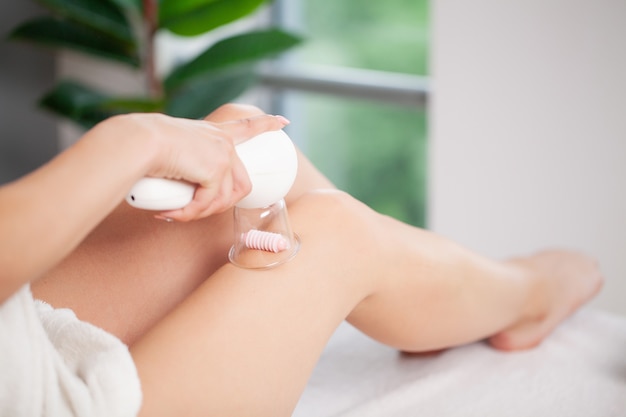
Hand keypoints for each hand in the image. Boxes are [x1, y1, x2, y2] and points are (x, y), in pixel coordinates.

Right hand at [118, 112, 289, 220]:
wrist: (139, 141)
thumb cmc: (144, 145)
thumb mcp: (169, 151)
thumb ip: (180, 166)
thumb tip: (173, 195)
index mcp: (215, 132)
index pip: (247, 126)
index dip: (267, 124)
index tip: (284, 122)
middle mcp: (224, 142)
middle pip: (241, 186)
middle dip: (219, 206)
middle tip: (193, 211)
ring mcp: (223, 156)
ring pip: (223, 200)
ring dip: (199, 213)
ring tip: (176, 213)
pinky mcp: (216, 170)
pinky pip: (207, 203)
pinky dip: (189, 213)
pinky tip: (172, 214)